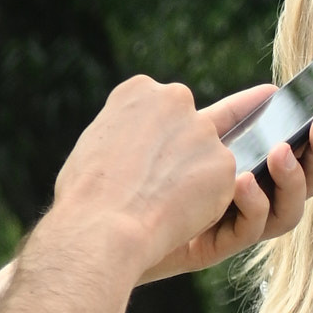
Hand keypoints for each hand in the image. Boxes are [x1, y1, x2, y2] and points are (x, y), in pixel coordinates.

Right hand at [51, 75, 241, 283]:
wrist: (103, 224)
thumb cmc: (88, 191)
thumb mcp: (97, 139)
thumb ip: (130, 129)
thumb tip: (141, 141)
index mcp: (141, 89)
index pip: (163, 106)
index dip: (155, 138)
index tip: (143, 159)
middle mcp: (177, 99)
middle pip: (192, 125)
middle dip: (181, 153)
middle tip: (157, 184)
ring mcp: (203, 130)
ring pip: (209, 156)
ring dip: (195, 179)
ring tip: (163, 202)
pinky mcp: (224, 162)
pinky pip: (222, 184)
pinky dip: (207, 201)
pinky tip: (179, 212)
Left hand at [142, 87, 312, 280]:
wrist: (91, 223)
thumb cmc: (127, 175)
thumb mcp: (181, 125)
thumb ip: (226, 118)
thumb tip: (270, 93)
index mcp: (242, 160)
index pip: (297, 142)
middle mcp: (246, 194)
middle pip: (304, 175)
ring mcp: (232, 222)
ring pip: (289, 208)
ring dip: (291, 177)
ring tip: (282, 150)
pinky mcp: (216, 246)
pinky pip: (249, 229)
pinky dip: (252, 204)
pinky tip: (242, 182)